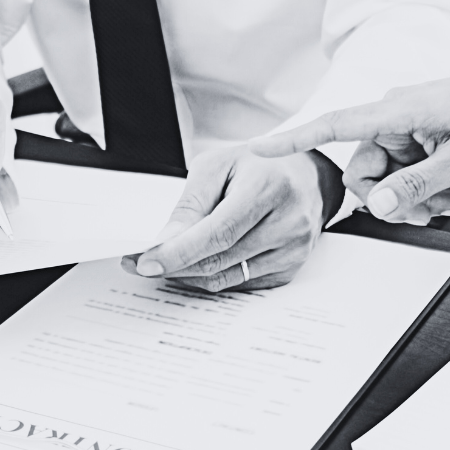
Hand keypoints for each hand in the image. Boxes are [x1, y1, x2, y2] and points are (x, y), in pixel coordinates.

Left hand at [121, 146, 339, 291]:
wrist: (308, 177)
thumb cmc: (260, 165)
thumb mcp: (219, 165)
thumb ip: (191, 203)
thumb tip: (165, 241)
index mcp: (270, 188)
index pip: (219, 232)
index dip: (179, 252)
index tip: (146, 262)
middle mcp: (288, 223)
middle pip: (220, 260)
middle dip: (174, 265)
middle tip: (141, 263)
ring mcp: (293, 250)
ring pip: (227, 277)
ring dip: (189, 274)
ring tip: (165, 262)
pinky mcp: (290, 269)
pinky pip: (240, 283)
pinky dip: (212, 277)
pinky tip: (196, 263)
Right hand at [249, 66, 449, 224]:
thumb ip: (417, 186)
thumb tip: (376, 206)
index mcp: (399, 110)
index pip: (335, 125)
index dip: (295, 139)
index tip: (260, 149)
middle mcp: (395, 115)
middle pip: (364, 171)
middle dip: (394, 200)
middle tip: (432, 212)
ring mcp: (406, 127)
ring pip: (386, 179)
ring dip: (415, 198)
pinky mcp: (417, 137)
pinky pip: (404, 173)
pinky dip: (425, 189)